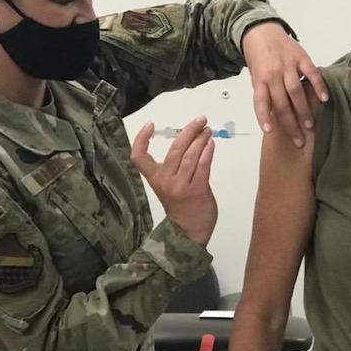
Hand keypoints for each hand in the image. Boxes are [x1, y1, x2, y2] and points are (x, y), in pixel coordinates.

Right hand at [131, 116, 217, 245]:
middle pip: (175, 149)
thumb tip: (191, 137)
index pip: (139, 158)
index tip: (150, 124)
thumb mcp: (169, 184)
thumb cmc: (180, 203)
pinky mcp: (197, 190)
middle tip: (200, 120)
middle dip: (189, 131)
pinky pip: (203, 165)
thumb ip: (176, 164)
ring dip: (201, 139)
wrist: (189, 231)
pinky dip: (207, 151)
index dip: (141, 139)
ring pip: (191, 155)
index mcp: (154, 179)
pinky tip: (211, 144)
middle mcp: (165, 181)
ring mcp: (180, 186)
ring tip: (207, 130)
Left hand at [242, 22, 328, 147]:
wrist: (261, 31)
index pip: (261, 102)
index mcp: (259, 80)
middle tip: (300, 140)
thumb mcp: (255, 75)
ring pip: (296, 92)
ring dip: (303, 110)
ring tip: (310, 125)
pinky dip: (318, 86)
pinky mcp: (301, 57)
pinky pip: (311, 73)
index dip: (264, 117)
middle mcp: (273, 74)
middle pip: (282, 103)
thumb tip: (274, 116)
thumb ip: (264, 92)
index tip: (270, 132)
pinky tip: (324, 99)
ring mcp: (288, 65)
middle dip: (290, 123)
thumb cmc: (258, 57)